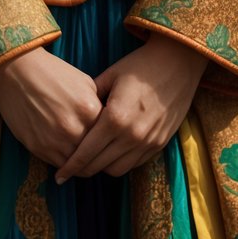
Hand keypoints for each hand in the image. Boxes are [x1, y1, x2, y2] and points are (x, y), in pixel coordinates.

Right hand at [0, 46, 102, 166]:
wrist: (17, 71)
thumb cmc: (52, 73)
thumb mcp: (83, 82)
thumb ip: (98, 105)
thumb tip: (108, 124)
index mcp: (89, 109)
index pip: (108, 136)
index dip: (110, 139)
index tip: (109, 141)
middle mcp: (74, 128)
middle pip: (95, 154)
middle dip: (98, 155)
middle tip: (98, 154)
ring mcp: (56, 140)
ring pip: (78, 165)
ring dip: (81, 163)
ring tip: (83, 159)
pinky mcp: (39, 148)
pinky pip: (59, 165)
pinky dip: (65, 165)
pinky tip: (67, 158)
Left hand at [53, 35, 206, 182]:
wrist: (179, 62)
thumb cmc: (141, 64)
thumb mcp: (111, 76)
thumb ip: (91, 97)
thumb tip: (74, 111)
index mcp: (115, 117)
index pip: (86, 152)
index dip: (70, 166)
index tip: (58, 176)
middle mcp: (132, 135)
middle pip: (99, 166)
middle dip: (82, 170)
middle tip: (71, 168)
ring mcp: (148, 142)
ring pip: (117, 170)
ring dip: (102, 168)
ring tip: (91, 160)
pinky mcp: (160, 143)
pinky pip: (135, 163)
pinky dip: (121, 162)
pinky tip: (113, 153)